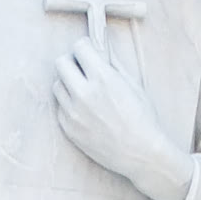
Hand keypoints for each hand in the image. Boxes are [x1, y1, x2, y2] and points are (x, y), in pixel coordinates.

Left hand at [53, 40, 193, 199]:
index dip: (86, 48)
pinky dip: (69, 105)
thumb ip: (112, 63)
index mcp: (103, 78)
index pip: (79, 47)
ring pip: (57, 85)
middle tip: (84, 71)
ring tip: (85, 92)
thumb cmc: (143, 119)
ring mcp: (74, 113)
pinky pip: (60, 108)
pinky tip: (86, 111)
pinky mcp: (69, 129)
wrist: (141, 154)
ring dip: (68, 84)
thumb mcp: (133, 85)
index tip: (90, 55)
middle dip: (72, 63)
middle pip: (60, 63)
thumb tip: (100, 45)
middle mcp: (84, 94)